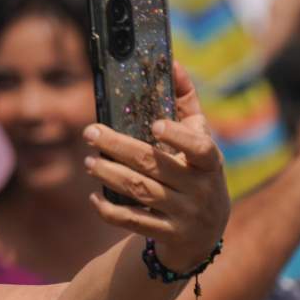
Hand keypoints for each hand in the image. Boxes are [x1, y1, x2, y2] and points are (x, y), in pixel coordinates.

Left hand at [82, 62, 229, 271]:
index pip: (200, 147)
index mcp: (209, 162)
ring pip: (141, 191)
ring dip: (110, 175)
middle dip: (118, 147)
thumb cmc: (197, 173)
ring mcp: (185, 215)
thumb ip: (187, 103)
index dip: (178, 136)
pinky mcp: (168, 235)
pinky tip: (95, 196)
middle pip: (154, 165)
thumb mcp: (199, 140)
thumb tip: (173, 63)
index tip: (154, 125)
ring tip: (89, 161)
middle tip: (90, 133)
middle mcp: (200, 189)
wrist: (204, 236)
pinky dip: (110, 210)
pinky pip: (134, 221)